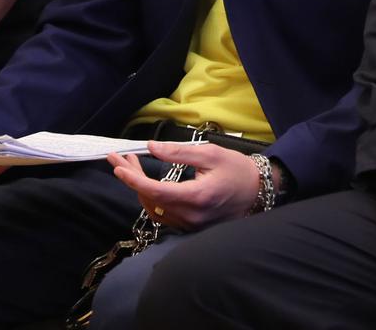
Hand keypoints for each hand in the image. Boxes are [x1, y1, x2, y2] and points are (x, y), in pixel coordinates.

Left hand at [108, 141, 260, 231]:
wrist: (258, 191)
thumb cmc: (236, 169)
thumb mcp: (210, 153)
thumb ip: (179, 152)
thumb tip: (152, 148)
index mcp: (197, 197)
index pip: (155, 191)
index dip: (133, 178)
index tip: (118, 165)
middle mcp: (191, 216)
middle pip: (149, 199)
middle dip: (131, 178)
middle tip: (120, 158)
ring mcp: (190, 225)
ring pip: (153, 209)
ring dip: (139, 188)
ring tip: (131, 166)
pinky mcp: (191, 226)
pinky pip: (163, 215)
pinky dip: (150, 198)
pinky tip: (146, 183)